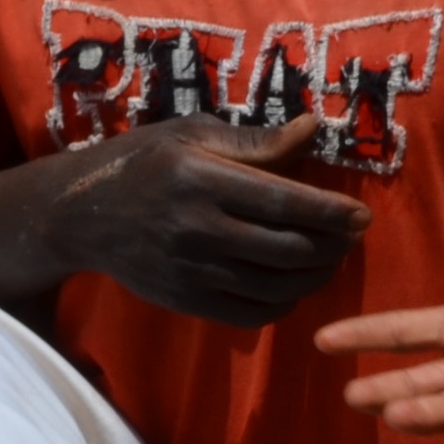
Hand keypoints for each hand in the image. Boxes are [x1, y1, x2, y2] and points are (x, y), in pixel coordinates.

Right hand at [37, 113, 370, 327]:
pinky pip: (251, 314)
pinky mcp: (187, 301)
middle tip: (351, 237)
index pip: (285, 202)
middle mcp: (198, 229)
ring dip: (316, 277)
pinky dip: (283, 304)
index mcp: (202, 179)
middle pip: (288, 249)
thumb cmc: (142, 162)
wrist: (81, 215)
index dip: (332, 213)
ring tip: (331, 259)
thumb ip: (256, 140)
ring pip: (276, 286)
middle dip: (332, 247)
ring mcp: (191, 271)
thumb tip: (315, 128)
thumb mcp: (192, 133)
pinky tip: (294, 285)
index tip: (361, 216)